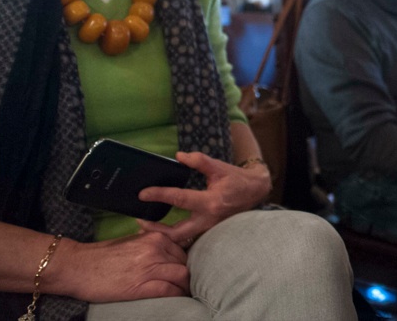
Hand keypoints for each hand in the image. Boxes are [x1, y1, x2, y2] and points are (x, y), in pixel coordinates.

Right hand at [44, 231, 188, 301]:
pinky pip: (169, 290)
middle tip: (186, 285)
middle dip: (187, 275)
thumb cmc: (102, 256)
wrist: (78, 267)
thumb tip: (167, 254)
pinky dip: (176, 295)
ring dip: (185, 286)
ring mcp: (149, 266)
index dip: (185, 262)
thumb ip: (152, 245)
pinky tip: (176, 299)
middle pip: (185, 262)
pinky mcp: (141, 285)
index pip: (182, 249)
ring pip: (182, 276)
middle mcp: (155, 249)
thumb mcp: (132, 242)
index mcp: (154, 237)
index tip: (183, 271)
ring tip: (184, 293)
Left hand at [135, 151, 269, 245]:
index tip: (143, 194)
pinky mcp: (210, 231)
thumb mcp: (219, 167)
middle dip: (156, 230)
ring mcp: (209, 228)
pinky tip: (164, 228)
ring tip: (148, 227)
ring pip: (182, 239)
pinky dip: (174, 234)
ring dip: (163, 235)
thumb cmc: (237, 179)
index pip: (179, 199)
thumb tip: (178, 156)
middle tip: (140, 221)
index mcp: (210, 201)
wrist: (256, 192)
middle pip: (176, 233)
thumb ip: (199, 161)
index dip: (159, 195)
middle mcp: (208, 219)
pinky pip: (189, 237)